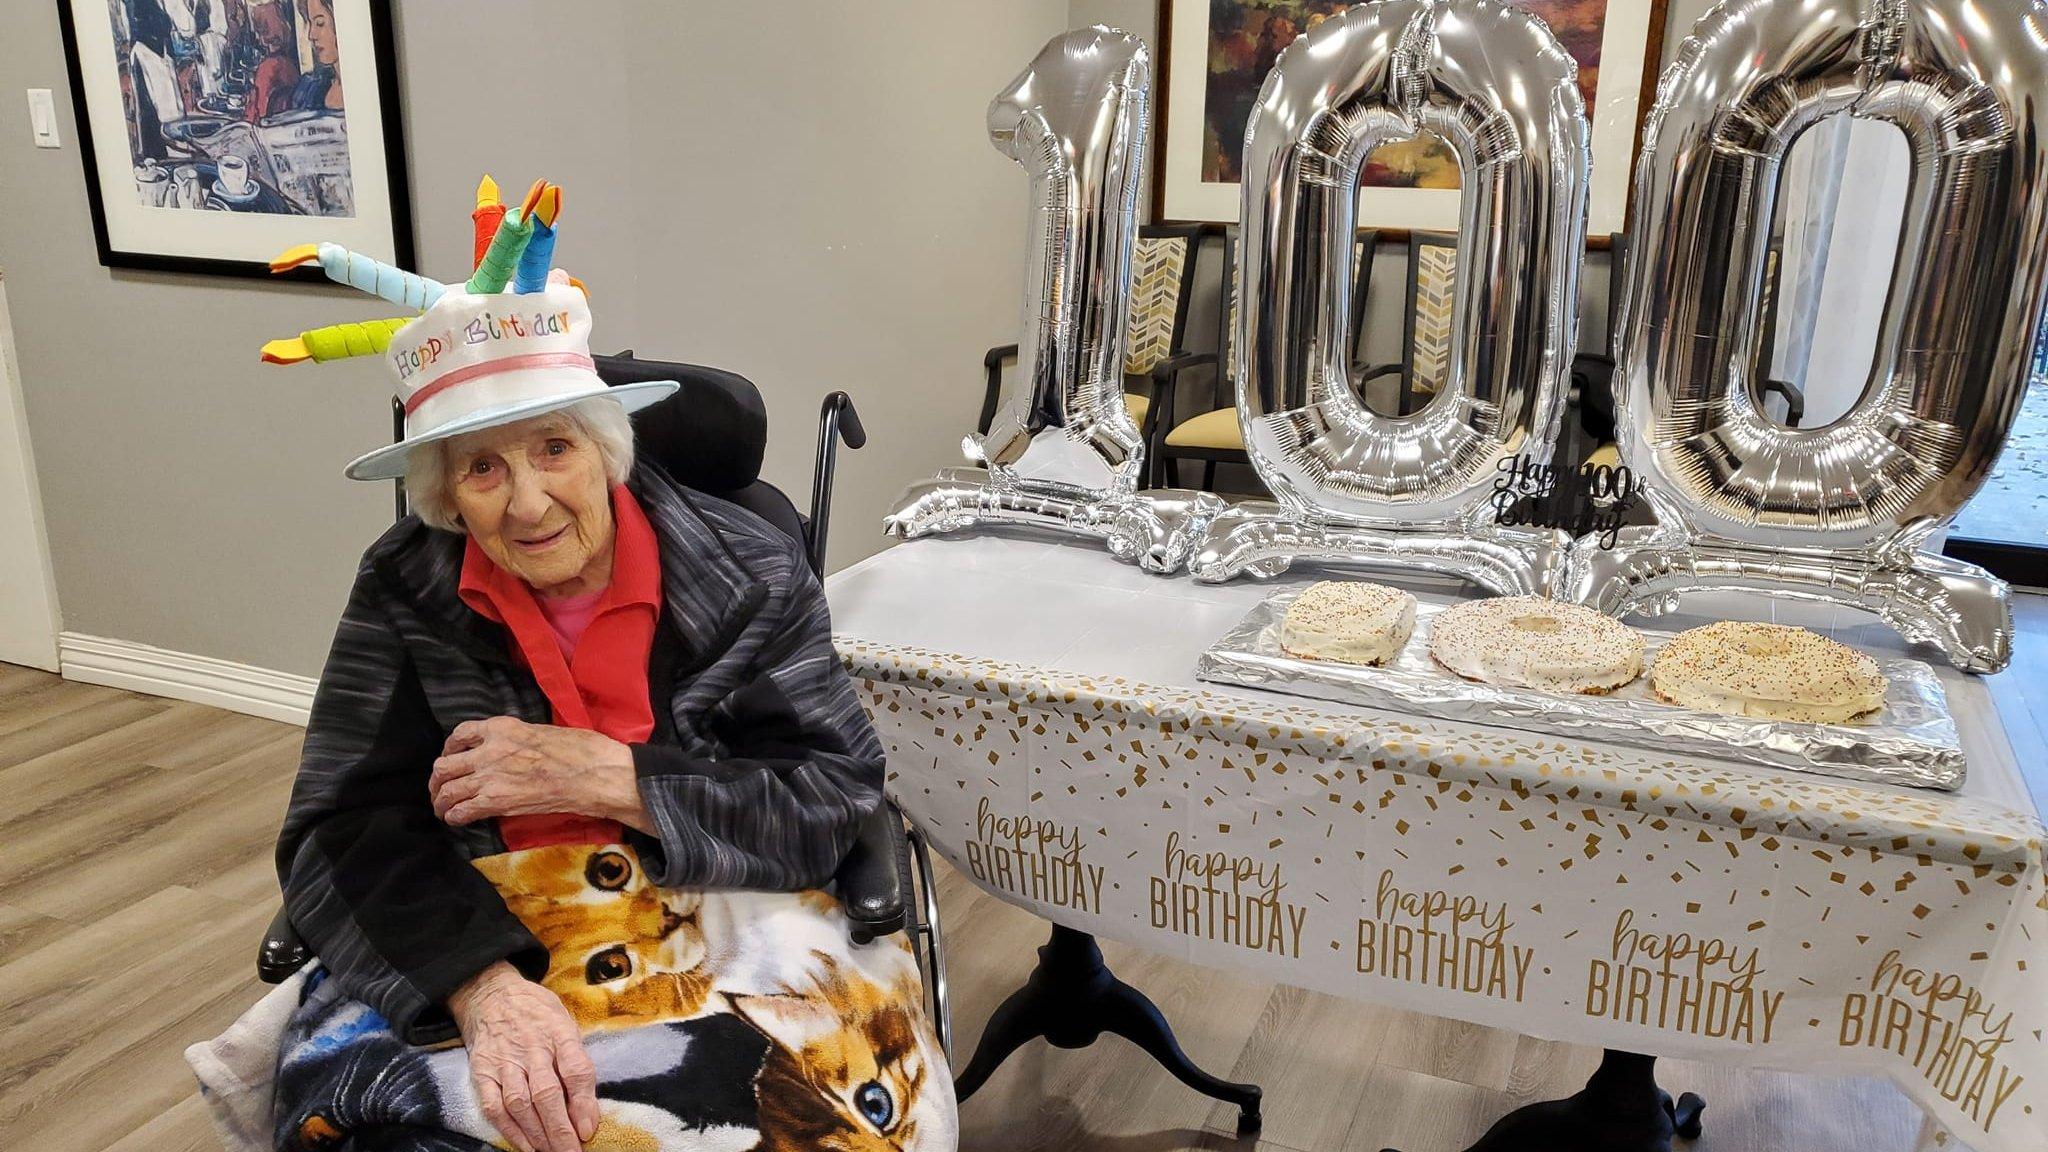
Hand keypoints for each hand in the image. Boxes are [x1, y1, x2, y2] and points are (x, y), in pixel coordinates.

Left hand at [428, 717, 649, 831]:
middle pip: (444, 766)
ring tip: (443, 809)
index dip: (449, 749)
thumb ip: (515, 739)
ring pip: (447, 791)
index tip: (450, 757)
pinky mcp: (497, 802)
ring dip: (441, 802)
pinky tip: (457, 820)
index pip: (459, 734)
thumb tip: (507, 751)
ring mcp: (490, 777)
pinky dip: (454, 817)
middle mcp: (488, 750)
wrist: (592, 773)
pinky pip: (462, 811)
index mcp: (501, 728)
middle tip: (440, 789)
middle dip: (438, 780)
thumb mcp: (540, 731)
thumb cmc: (579, 749)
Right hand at [449, 961, 599, 1151]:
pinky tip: (525, 1145)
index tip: (587, 1131)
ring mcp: (504, 1061)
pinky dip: (509, 1130)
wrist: (490, 994)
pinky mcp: (482, 1072)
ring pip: (519, 1103)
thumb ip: (577, 1062)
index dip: (583, 1103)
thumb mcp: (565, 1023)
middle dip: (560, 1129)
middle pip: (546, 1093)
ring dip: (537, 1133)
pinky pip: (494, 1106)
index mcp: (559, 1032)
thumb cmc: (538, 1013)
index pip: (575, 1069)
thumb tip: (587, 1110)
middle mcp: (531, 1047)